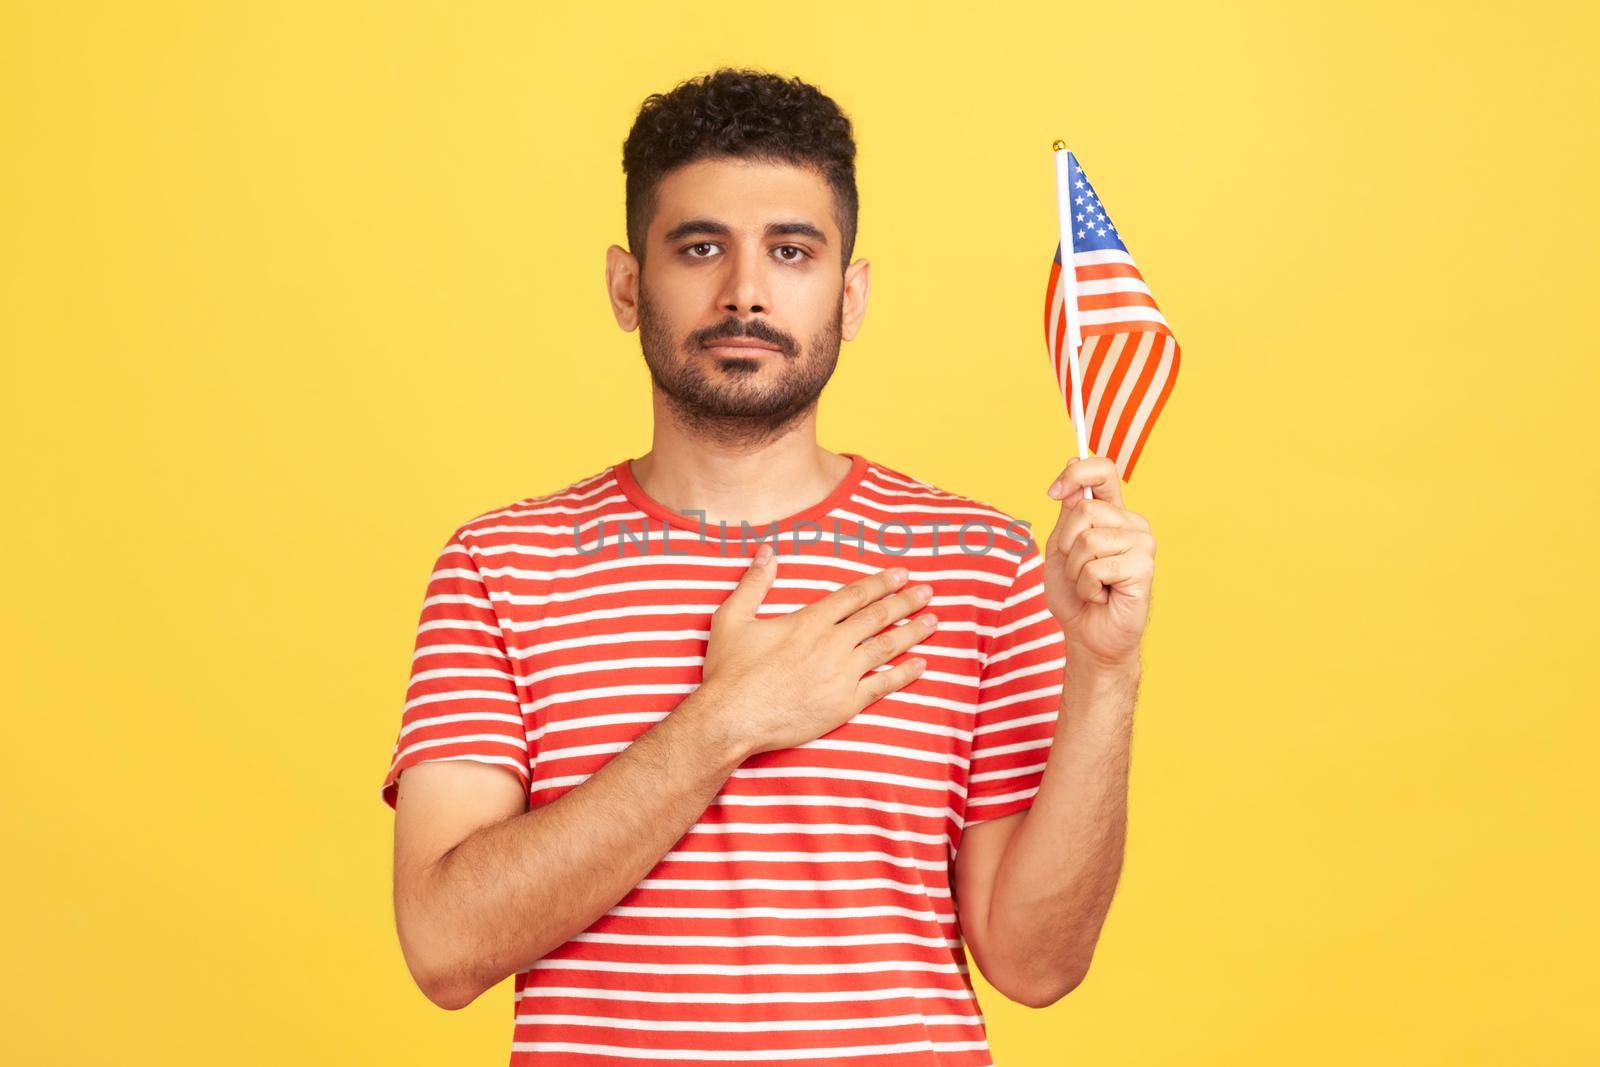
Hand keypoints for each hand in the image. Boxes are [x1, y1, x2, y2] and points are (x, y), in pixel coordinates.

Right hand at [690, 544, 938, 757]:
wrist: (733, 718)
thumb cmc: (729, 670)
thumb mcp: (732, 618)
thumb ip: (754, 583)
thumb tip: (767, 550)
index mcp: (809, 621)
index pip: (854, 595)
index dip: (880, 583)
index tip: (901, 574)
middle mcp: (832, 643)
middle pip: (877, 616)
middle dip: (905, 601)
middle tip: (928, 591)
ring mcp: (842, 674)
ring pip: (886, 646)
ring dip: (912, 631)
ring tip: (933, 620)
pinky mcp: (845, 703)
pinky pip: (883, 684)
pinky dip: (904, 673)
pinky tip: (921, 664)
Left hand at [1042, 453, 1155, 671]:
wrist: (1087, 634)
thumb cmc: (1075, 593)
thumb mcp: (1061, 546)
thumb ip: (1068, 512)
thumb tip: (1073, 466)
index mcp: (1113, 513)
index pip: (1103, 470)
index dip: (1076, 473)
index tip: (1053, 492)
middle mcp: (1132, 523)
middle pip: (1085, 511)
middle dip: (1066, 545)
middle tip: (1077, 569)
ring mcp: (1142, 544)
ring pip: (1088, 541)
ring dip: (1076, 570)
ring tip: (1090, 584)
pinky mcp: (1144, 567)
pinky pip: (1096, 567)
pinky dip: (1087, 587)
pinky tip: (1101, 596)